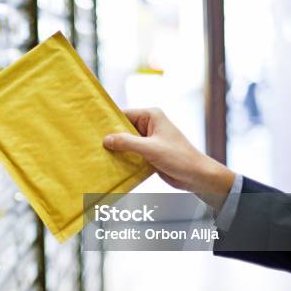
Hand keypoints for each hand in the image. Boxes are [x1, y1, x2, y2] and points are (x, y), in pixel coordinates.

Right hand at [103, 108, 234, 200]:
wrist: (197, 176)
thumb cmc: (179, 157)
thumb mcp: (150, 149)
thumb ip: (127, 143)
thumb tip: (106, 139)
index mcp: (151, 116)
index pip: (124, 115)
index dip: (110, 122)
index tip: (94, 130)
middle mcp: (150, 125)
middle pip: (124, 129)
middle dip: (112, 137)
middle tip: (93, 145)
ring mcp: (149, 139)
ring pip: (126, 142)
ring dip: (117, 150)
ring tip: (99, 155)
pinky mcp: (149, 153)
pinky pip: (132, 153)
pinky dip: (124, 158)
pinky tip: (112, 163)